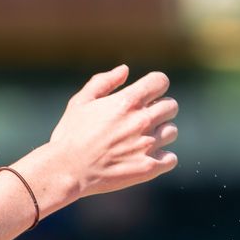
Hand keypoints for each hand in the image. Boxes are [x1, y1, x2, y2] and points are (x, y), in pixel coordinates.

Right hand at [38, 63, 178, 203]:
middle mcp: (142, 121)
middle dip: (160, 108)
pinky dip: (162, 158)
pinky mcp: (148, 167)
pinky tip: (147, 157)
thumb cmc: (70, 134)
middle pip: (172, 106)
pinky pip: (171, 159)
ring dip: (161, 133)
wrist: (67, 170)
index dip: (156, 85)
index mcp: (128, 101)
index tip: (148, 94)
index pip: (161, 81)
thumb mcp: (81, 101)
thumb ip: (104, 82)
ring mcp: (147, 145)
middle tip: (144, 118)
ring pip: (172, 131)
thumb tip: (125, 69)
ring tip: (142, 140)